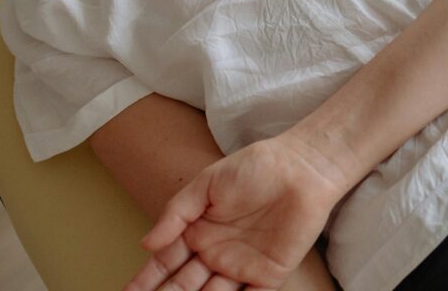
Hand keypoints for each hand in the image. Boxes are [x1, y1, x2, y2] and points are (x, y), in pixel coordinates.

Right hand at [126, 135, 349, 290]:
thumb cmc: (256, 168)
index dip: (144, 280)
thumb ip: (176, 214)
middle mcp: (216, 253)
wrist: (302, 169)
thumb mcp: (207, 184)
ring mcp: (241, 266)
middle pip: (182, 285)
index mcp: (198, 231)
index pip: (164, 263)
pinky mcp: (268, 275)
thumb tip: (145, 244)